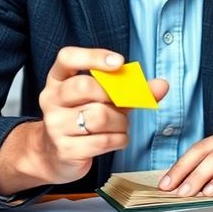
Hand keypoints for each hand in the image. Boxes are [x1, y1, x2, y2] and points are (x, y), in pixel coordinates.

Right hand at [32, 47, 168, 184]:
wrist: (53, 154)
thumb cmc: (82, 117)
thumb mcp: (102, 98)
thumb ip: (130, 89)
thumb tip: (162, 85)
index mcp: (57, 79)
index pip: (68, 57)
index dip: (93, 57)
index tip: (119, 62)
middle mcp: (51, 99)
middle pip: (86, 87)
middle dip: (114, 96)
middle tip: (123, 104)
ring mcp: (55, 125)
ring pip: (98, 116)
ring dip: (120, 121)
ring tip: (120, 124)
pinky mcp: (65, 149)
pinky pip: (103, 140)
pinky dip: (119, 139)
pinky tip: (116, 138)